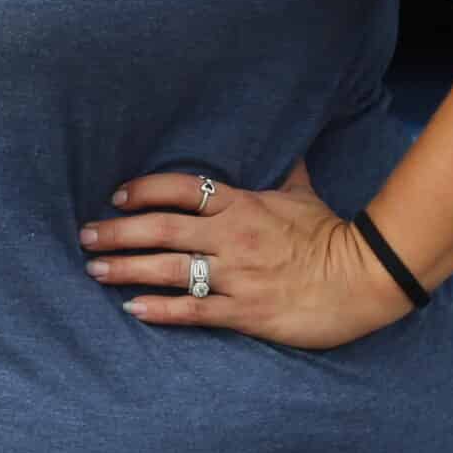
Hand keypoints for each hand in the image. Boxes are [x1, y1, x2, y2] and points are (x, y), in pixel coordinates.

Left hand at [80, 162, 409, 349]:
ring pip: (169, 269)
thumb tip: (286, 140)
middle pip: (161, 229)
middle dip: (117, 231)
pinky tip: (134, 309)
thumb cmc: (332, 234)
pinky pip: (195, 310)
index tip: (117, 197)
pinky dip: (161, 309)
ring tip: (95, 270)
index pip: (181, 189)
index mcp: (242, 204)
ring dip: (126, 268)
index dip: (144, 190)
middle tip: (85, 236)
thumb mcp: (303, 193)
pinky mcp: (247, 311)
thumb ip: (285, 168)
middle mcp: (232, 236)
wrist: (368, 278)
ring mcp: (238, 275)